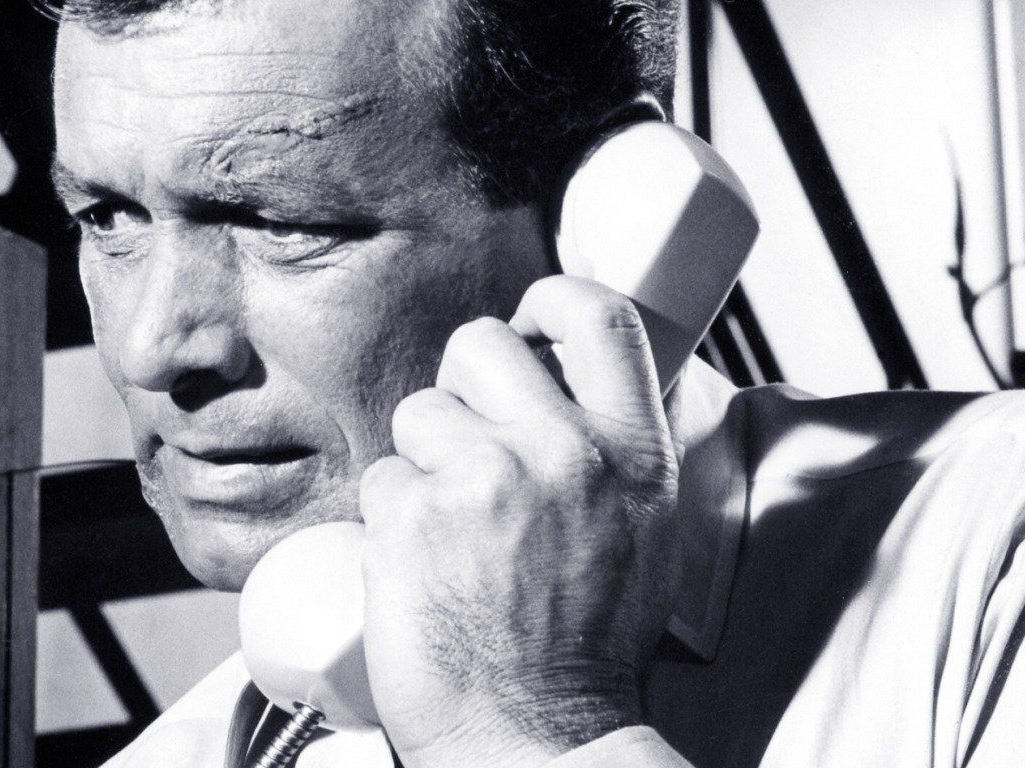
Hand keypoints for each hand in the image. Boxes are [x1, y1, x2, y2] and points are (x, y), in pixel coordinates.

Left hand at [357, 275, 679, 767]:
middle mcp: (564, 453)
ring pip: (417, 413)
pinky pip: (379, 479)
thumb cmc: (587, 651)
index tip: (528, 322)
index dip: (549, 300)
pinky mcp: (412, 516)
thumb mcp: (645, 533)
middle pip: (481, 343)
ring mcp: (484, 479)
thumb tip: (569, 384)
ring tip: (453, 535)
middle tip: (469, 453)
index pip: (598, 314)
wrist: (539, 740)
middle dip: (460, 389)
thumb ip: (614, 452)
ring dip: (421, 463)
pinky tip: (423, 568)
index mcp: (634, 454)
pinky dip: (388, 521)